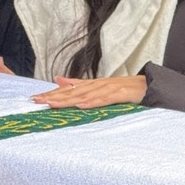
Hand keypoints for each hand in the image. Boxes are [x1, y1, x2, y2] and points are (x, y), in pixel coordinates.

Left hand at [32, 75, 146, 108]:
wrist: (149, 86)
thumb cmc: (123, 90)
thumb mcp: (99, 87)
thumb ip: (78, 84)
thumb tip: (58, 79)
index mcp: (92, 85)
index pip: (68, 90)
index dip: (51, 94)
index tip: (34, 99)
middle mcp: (98, 85)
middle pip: (73, 92)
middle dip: (54, 96)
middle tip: (37, 101)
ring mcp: (110, 88)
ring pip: (85, 95)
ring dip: (68, 99)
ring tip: (53, 104)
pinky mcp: (121, 93)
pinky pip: (106, 99)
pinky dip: (93, 102)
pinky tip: (81, 105)